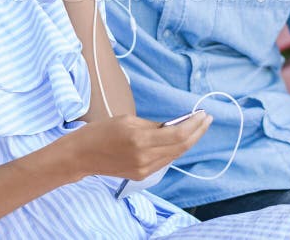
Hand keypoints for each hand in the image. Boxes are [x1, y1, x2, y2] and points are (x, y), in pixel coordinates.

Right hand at [66, 112, 212, 180]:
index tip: (203, 114)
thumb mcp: (128, 120)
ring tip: (198, 127)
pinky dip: (175, 149)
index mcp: (140, 140)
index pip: (177, 135)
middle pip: (181, 147)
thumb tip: (174, 125)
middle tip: (206, 119)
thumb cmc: (101, 131)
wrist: (82, 155)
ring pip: (175, 155)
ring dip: (189, 141)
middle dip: (197, 132)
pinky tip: (181, 139)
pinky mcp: (142, 174)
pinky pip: (165, 160)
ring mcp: (144, 169)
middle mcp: (145, 158)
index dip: (194, 125)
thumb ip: (153, 125)